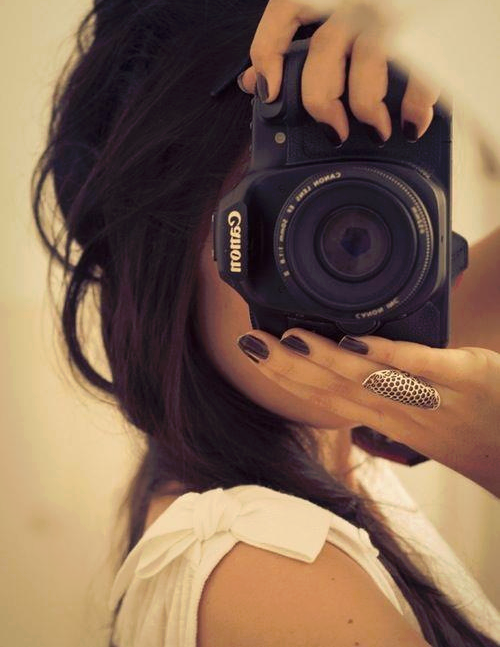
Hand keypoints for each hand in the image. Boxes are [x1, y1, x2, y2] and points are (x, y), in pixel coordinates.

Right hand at [236, 329, 499, 498]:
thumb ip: (389, 398)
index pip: (329, 400)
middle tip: (250, 344)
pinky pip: (423, 366)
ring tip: (286, 339)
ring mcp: (435, 397)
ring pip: (369, 381)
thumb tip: (358, 366)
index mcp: (391, 421)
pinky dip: (387, 356)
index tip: (256, 358)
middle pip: (335, 391)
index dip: (288, 380)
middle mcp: (403, 414)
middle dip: (288, 368)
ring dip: (324, 361)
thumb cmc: (475, 437)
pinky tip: (355, 341)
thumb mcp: (423, 424)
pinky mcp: (469, 376)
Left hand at [237, 0, 439, 144]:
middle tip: (333, 129)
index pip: (285, 8)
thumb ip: (295, 39)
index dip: (268, 51)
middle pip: (323, 51)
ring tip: (374, 131)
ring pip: (367, 64)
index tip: (267, 90)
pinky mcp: (431, 32)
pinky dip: (414, 106)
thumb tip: (255, 80)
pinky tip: (411, 123)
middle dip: (321, 101)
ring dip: (366, 108)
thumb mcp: (339, 9)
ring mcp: (396, 15)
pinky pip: (419, 74)